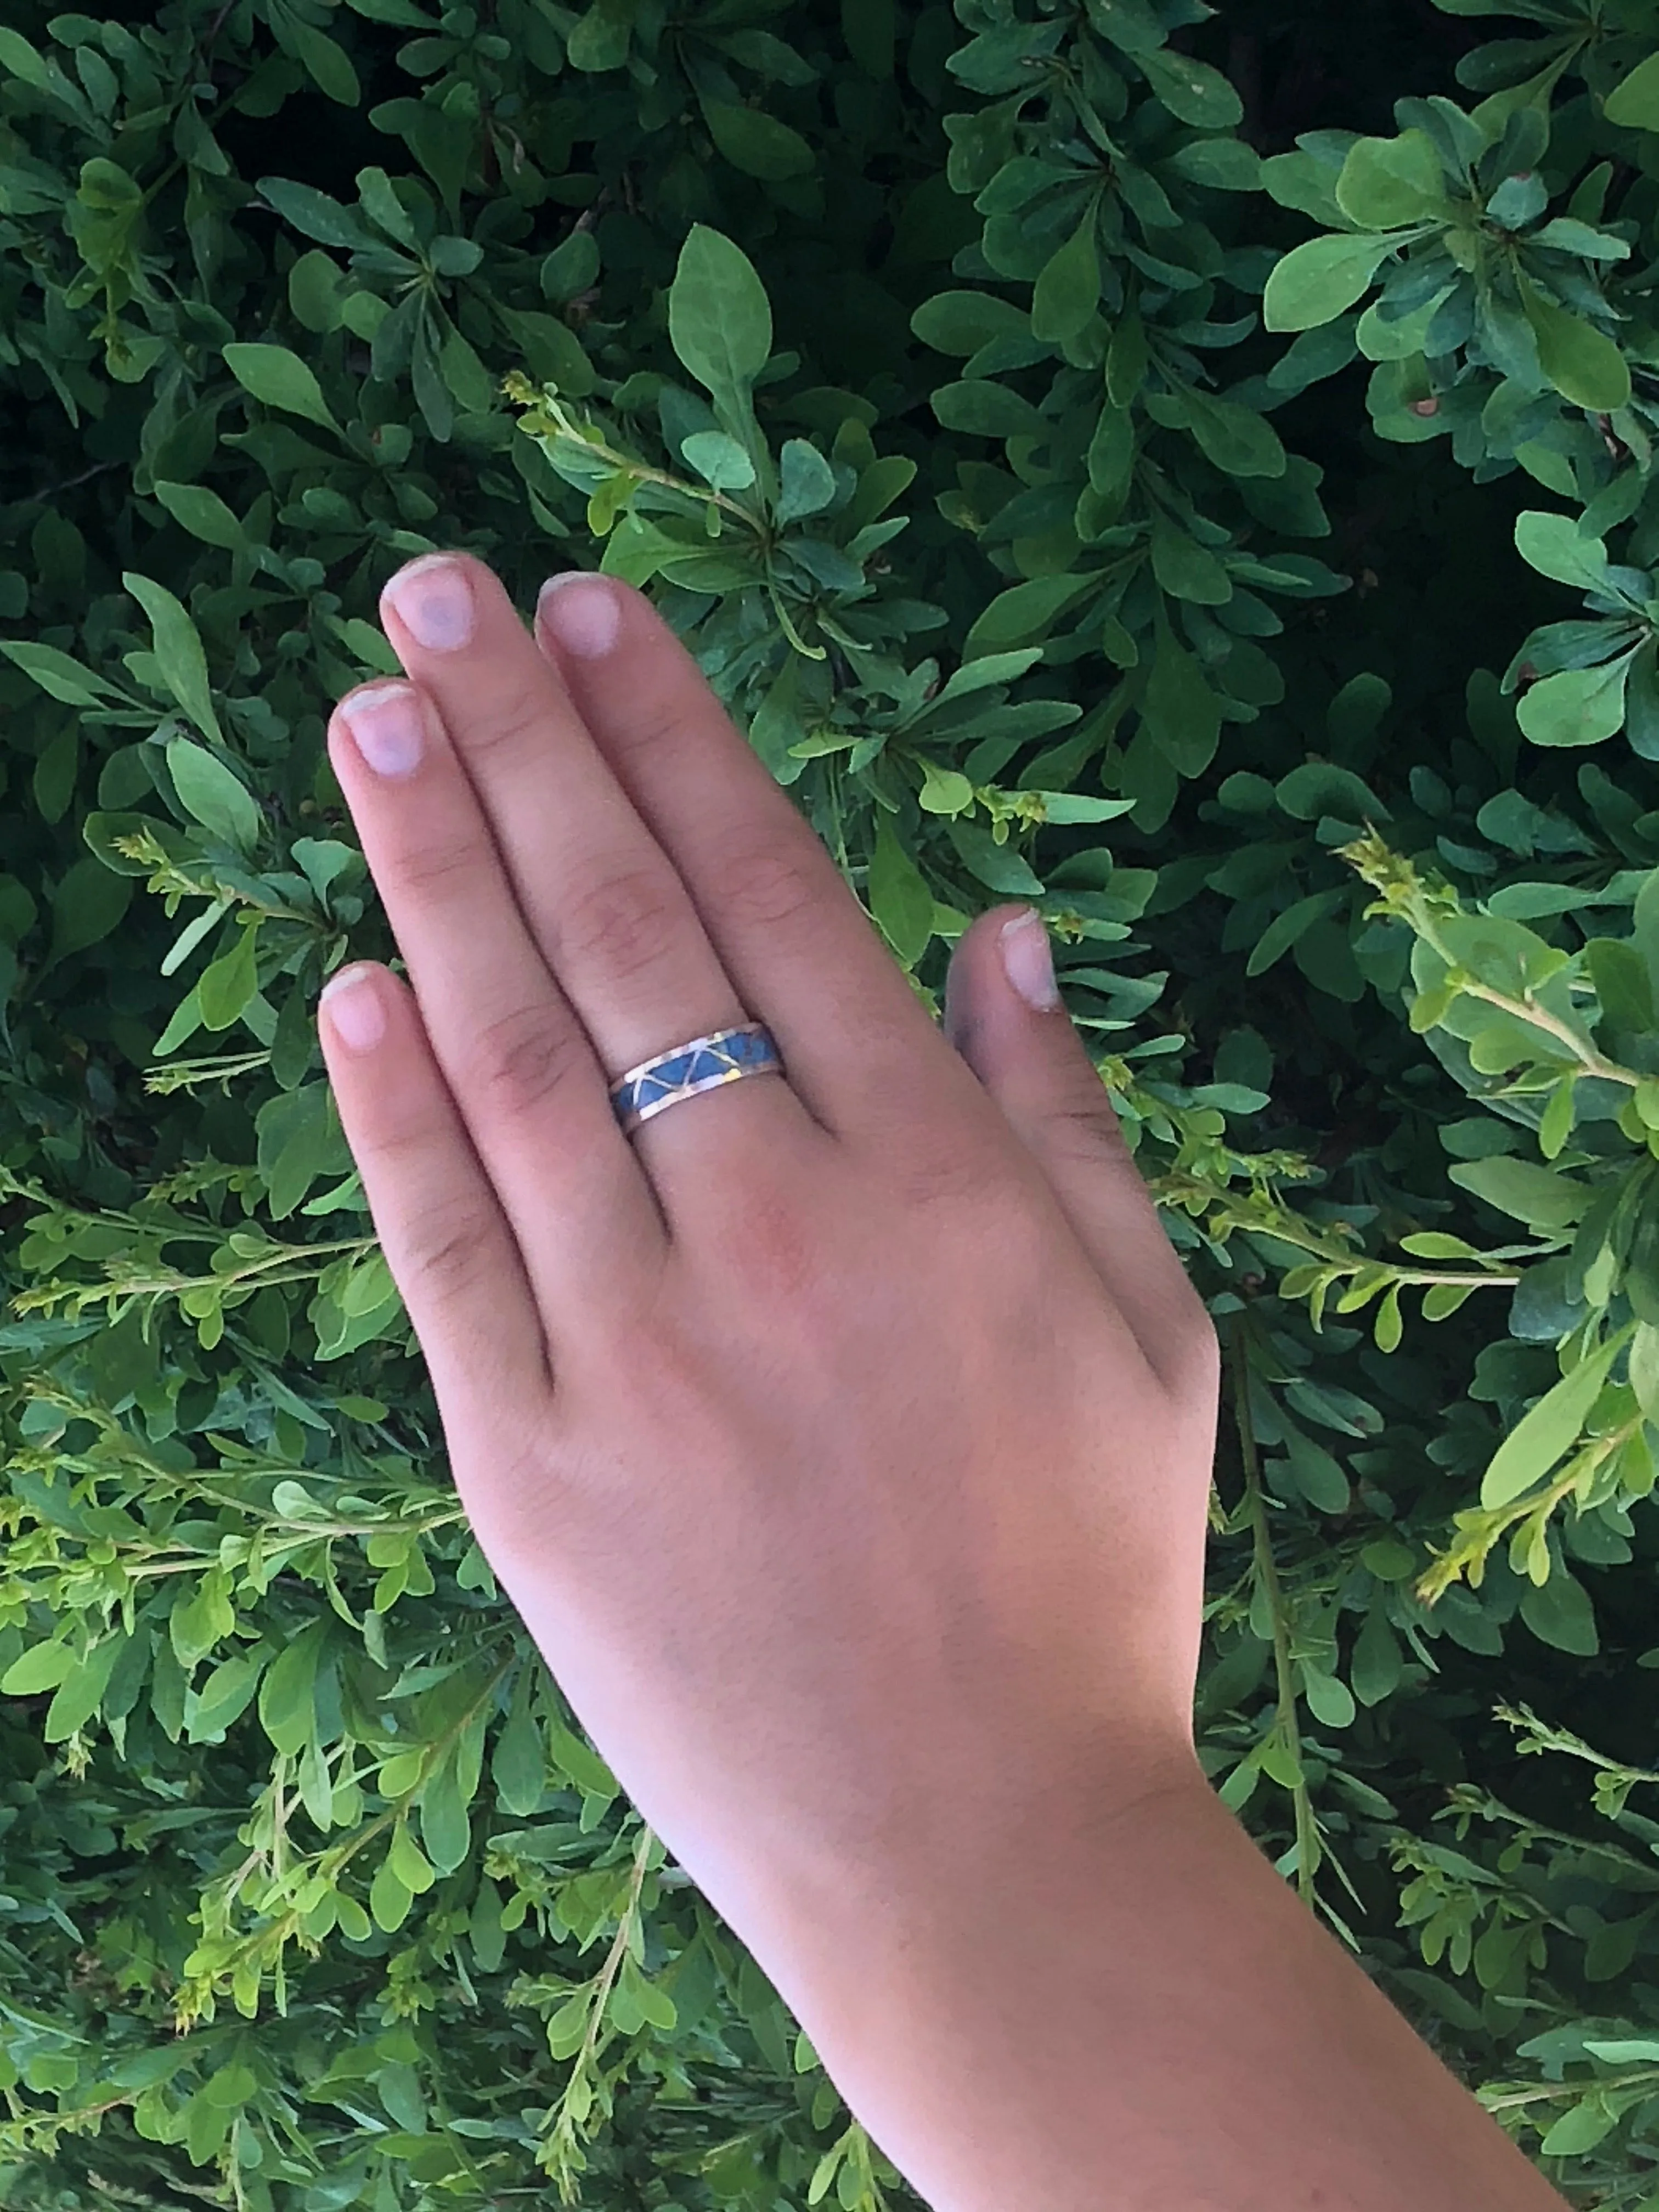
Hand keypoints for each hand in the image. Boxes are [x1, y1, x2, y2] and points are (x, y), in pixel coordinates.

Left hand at [316, 550, 1219, 1962]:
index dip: (676, 739)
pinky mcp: (528, 1465)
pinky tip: (354, 980)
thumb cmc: (1087, 1578)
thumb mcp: (1151, 1334)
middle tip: (432, 593)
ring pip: (512, 1055)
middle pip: (625, 932)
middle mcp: (775, 1229)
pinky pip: (443, 1250)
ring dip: (435, 869)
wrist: (980, 1848)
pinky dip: (391, 1107)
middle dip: (527, 742)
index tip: (595, 615)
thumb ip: (1069, 1118)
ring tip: (372, 718)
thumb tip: (1004, 934)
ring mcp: (636, 1346)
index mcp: (935, 1182)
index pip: (778, 897)